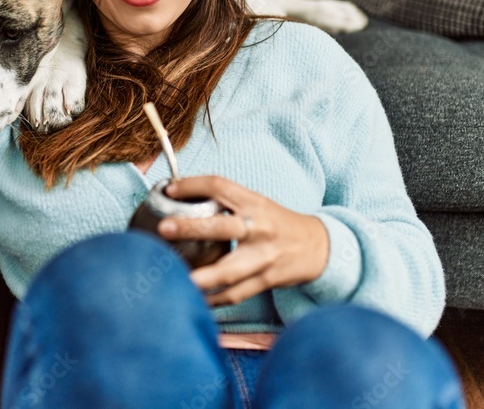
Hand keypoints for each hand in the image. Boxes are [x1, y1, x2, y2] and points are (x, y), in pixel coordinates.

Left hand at [157, 176, 329, 305]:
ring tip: (178, 280)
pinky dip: (214, 299)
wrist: (319, 247)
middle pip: (223, 227)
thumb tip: (181, 199)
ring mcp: (263, 257)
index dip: (193, 185)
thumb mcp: (257, 203)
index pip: (220, 186)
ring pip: (230, 270)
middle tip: (164, 228)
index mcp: (254, 202)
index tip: (169, 190)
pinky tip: (194, 299)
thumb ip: (226, 202)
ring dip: (203, 277)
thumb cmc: (278, 223)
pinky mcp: (266, 280)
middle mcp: (259, 228)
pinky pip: (236, 294)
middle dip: (192, 228)